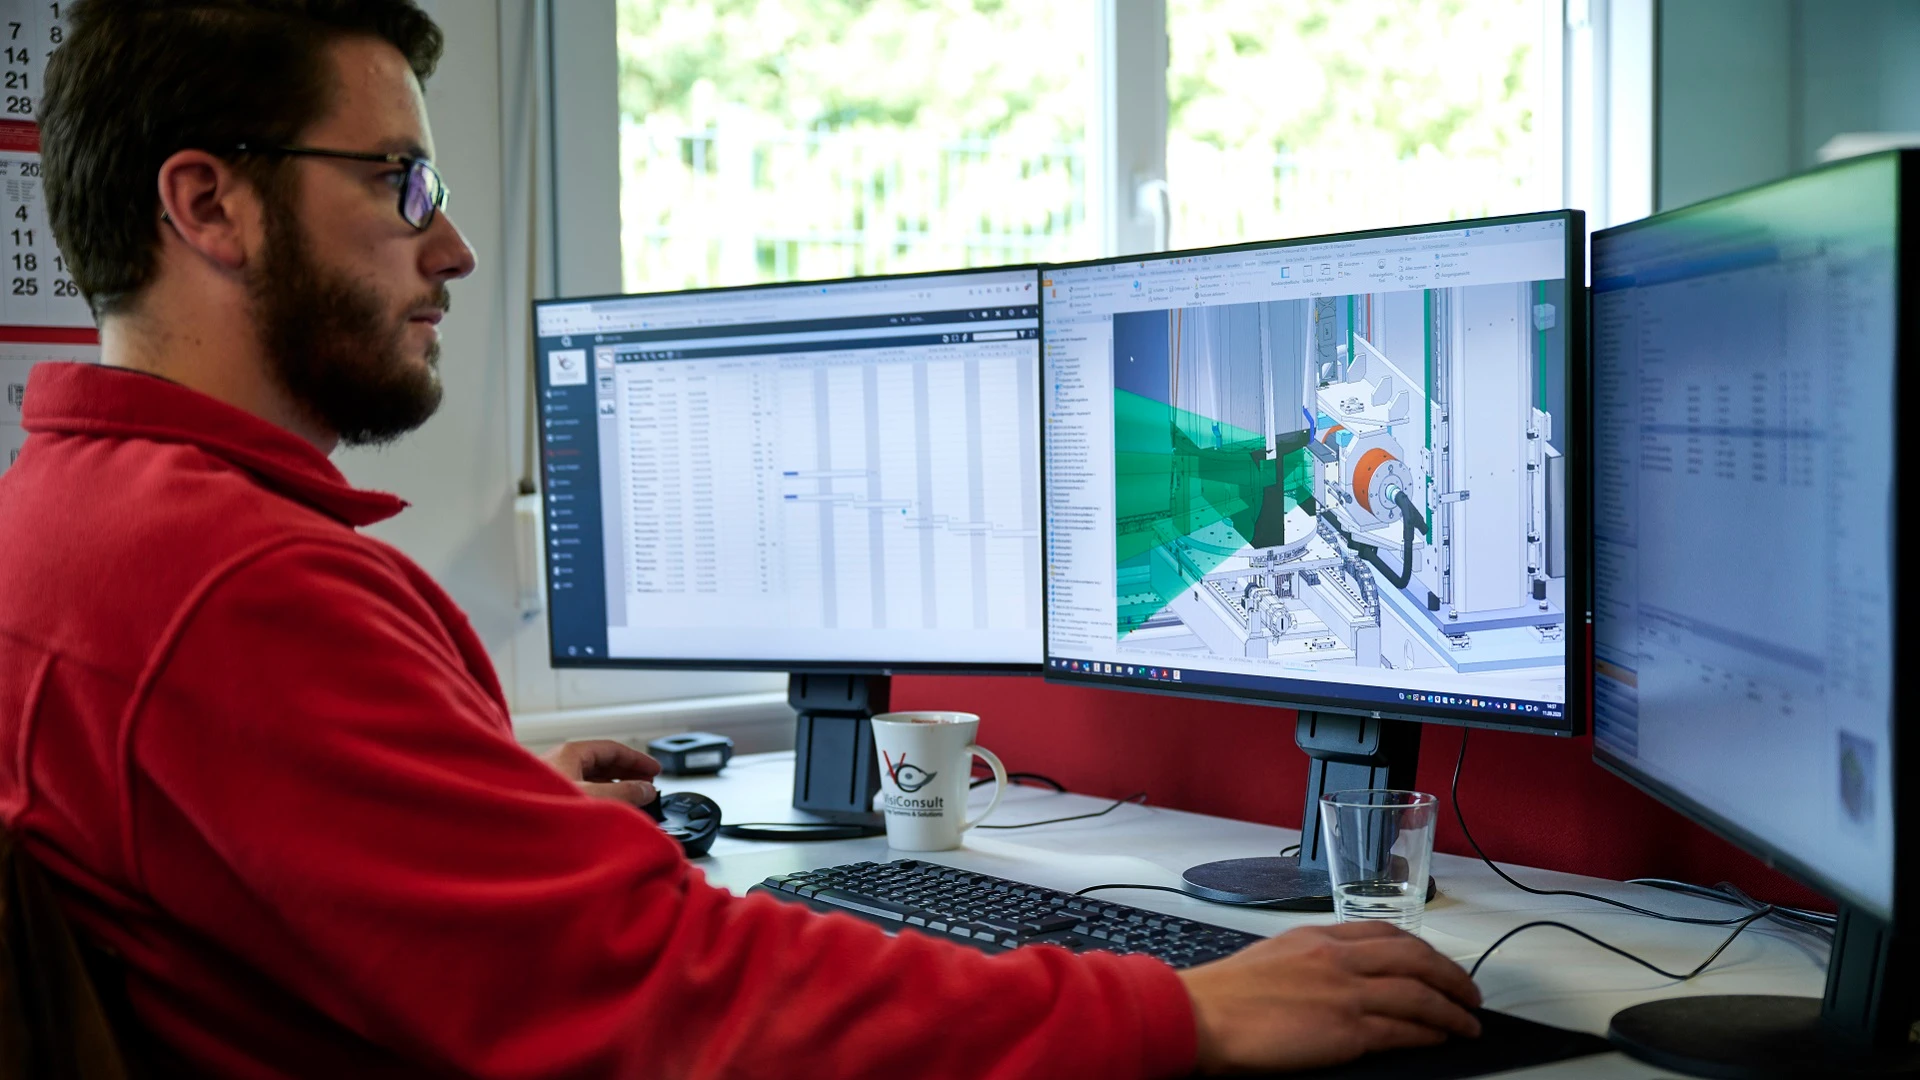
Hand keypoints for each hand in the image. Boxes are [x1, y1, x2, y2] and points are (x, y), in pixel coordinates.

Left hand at [539, 740, 660, 808]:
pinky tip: (606, 813)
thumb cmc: (543, 808)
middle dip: (627, 773)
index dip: (637, 759)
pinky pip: (580, 792)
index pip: (613, 749)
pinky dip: (598, 799)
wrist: (506, 832)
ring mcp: (551, 781)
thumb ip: (627, 793)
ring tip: (632, 800)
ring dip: (614, 788)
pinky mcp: (546, 799)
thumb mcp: (596, 798)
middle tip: (648, 784)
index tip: (655, 770)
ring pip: (590, 778)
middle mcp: (560, 763)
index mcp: (571, 754)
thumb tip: (647, 790)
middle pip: (601, 762)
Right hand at [1178, 921, 1481, 1073]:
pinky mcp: (1345, 1029)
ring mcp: (1344, 992)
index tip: (1435, 962)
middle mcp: (1337, 957)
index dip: (1421, 949)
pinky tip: (1442, 1039)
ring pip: (1419, 994)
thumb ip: (1308, 961)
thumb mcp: (1271, 958)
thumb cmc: (1222, 995)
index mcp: (1317, 937)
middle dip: (1450, 975)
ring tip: (1469, 1023)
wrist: (1200, 1016)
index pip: (1385, 932)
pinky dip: (1429, 1033)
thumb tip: (1333, 979)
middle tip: (1470, 993)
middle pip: (1414, 957)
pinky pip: (1402, 1029)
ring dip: (1452, 1009)